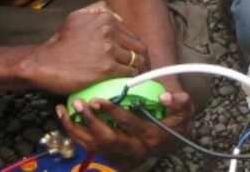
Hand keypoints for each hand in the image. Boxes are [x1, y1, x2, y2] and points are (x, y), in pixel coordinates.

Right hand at [30, 2, 147, 94]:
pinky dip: (132, 80)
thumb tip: (111, 11)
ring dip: (140, 71)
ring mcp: (108, 49)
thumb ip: (96, 10)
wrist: (44, 63)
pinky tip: (128, 84)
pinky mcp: (106, 68)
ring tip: (137, 79)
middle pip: (139, 47)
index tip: (135, 57)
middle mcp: (109, 30)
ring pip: (137, 61)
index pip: (132, 34)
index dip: (136, 47)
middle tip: (142, 70)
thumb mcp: (75, 17)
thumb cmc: (59, 44)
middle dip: (143, 59)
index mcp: (105, 18)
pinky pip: (129, 74)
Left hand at [57, 90, 194, 168]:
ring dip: (76, 128)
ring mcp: (120, 153)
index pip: (129, 124)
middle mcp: (133, 148)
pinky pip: (88, 146)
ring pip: (93, 145)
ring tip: (63, 110)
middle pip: (106, 138)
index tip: (99, 99)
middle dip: (90, 121)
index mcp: (149, 136)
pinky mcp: (110, 153)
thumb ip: (180, 102)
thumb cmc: (176, 122)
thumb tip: (164, 96)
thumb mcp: (186, 111)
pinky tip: (64, 118)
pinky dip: (74, 133)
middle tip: (78, 103)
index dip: (113, 112)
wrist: (171, 143)